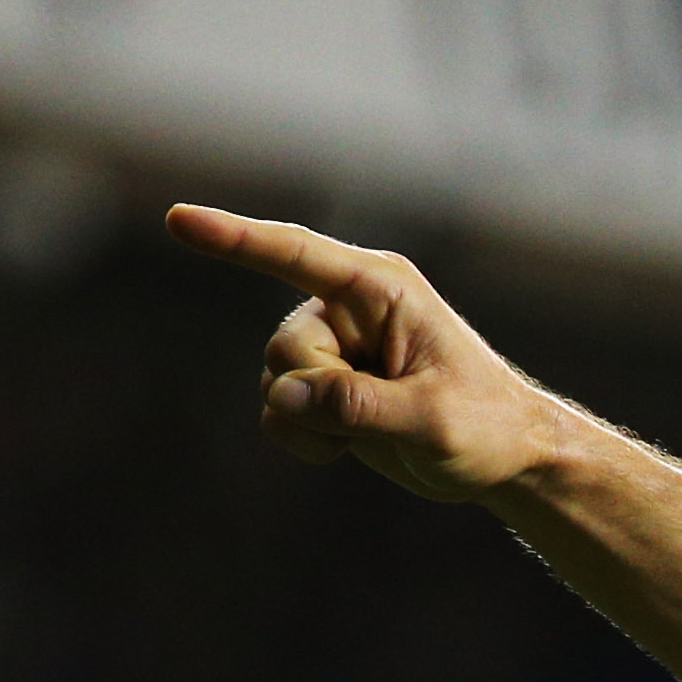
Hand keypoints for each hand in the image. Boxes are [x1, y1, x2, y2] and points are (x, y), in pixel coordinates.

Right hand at [164, 205, 565, 501]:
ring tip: (371, 433)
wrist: (504, 461)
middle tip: (377, 416)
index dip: (234, 238)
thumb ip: (358, 407)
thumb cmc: (485, 426)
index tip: (178, 220)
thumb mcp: (432, 420)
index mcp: (381, 289)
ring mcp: (332, 347)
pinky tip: (346, 448)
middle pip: (284, 348)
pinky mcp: (323, 386)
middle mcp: (347, 308)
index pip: (294, 255)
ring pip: (276, 382)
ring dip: (312, 423)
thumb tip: (286, 398)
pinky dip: (304, 439)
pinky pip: (278, 412)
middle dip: (316, 394)